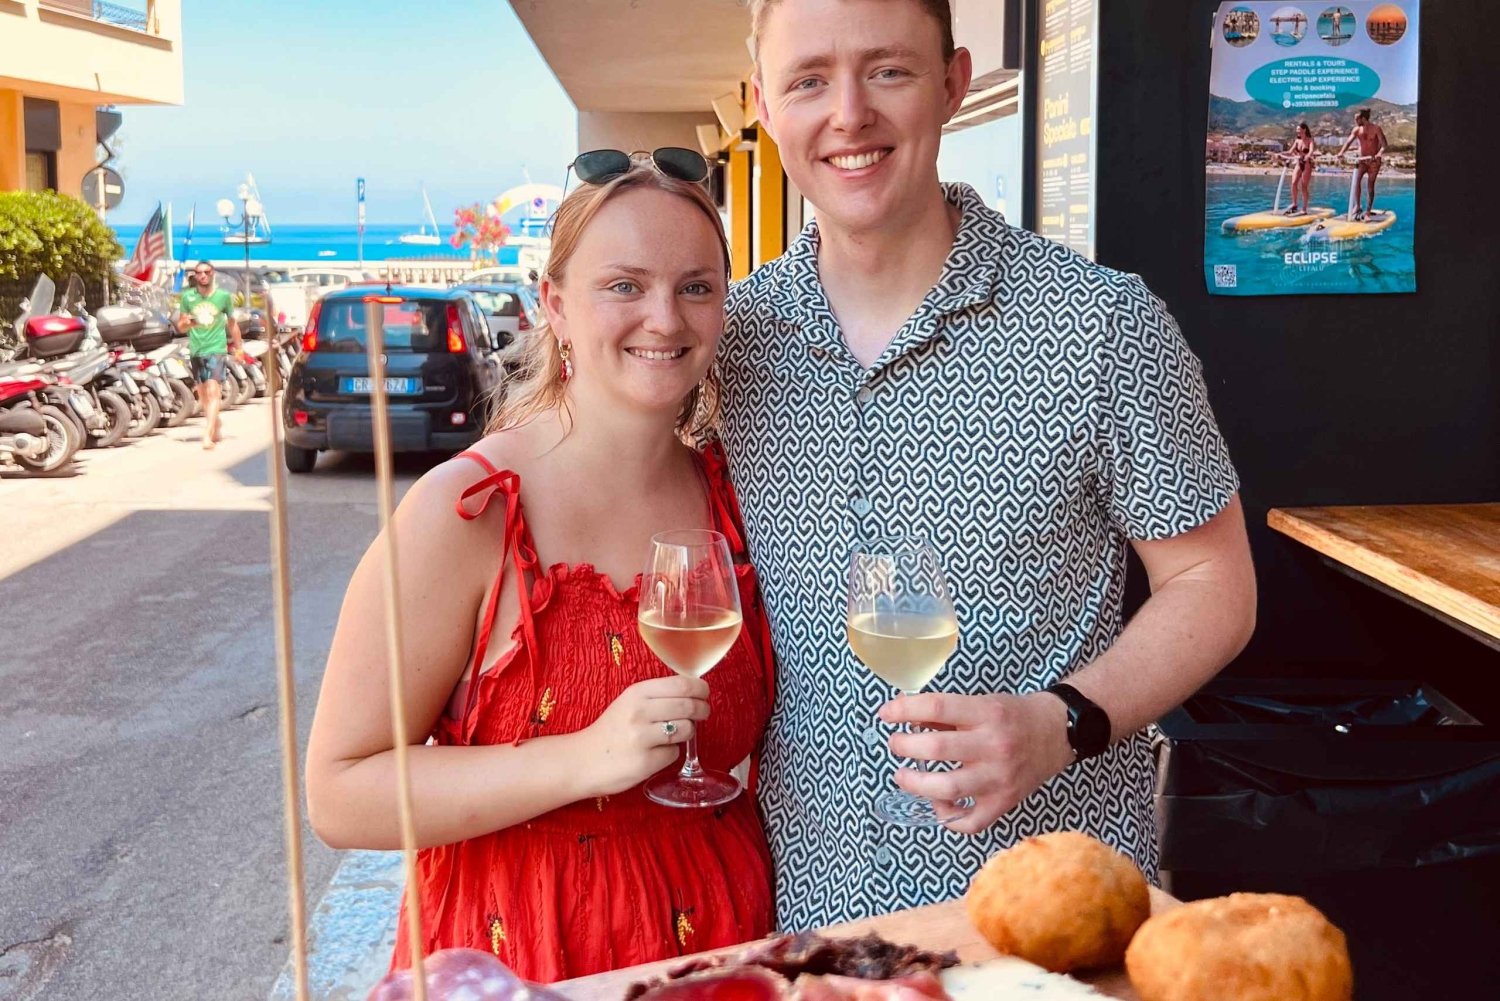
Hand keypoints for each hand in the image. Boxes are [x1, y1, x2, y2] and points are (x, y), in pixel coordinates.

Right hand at [569, 675, 709, 797]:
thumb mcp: (628, 703)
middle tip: (703, 713)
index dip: (700, 689)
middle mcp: (640, 712)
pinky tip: (655, 752)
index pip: (681, 684)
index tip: (704, 694)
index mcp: (637, 693)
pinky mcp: (645, 762)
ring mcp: (642, 738)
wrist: (581, 761)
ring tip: (674, 734)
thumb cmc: (610, 731)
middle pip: (689, 705)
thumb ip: (657, 696)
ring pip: (686, 729)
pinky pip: (674, 753)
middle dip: (702, 709)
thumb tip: (694, 692)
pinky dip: (670, 753)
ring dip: (688, 732)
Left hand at [879, 691, 1077, 835]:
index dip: (904, 710)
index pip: (937, 706)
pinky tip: (938, 803)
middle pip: (937, 748)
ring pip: (948, 787)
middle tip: (896, 744)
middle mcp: (994, 745)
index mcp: (987, 713)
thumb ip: (943, 712)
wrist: (1057, 733)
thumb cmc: (1013, 715)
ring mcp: (1000, 777)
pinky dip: (947, 817)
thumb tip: (901, 714)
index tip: (886, 714)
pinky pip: (970, 822)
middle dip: (904, 746)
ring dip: (915, 783)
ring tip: (903, 775)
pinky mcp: (1004, 802)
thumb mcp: (981, 702)